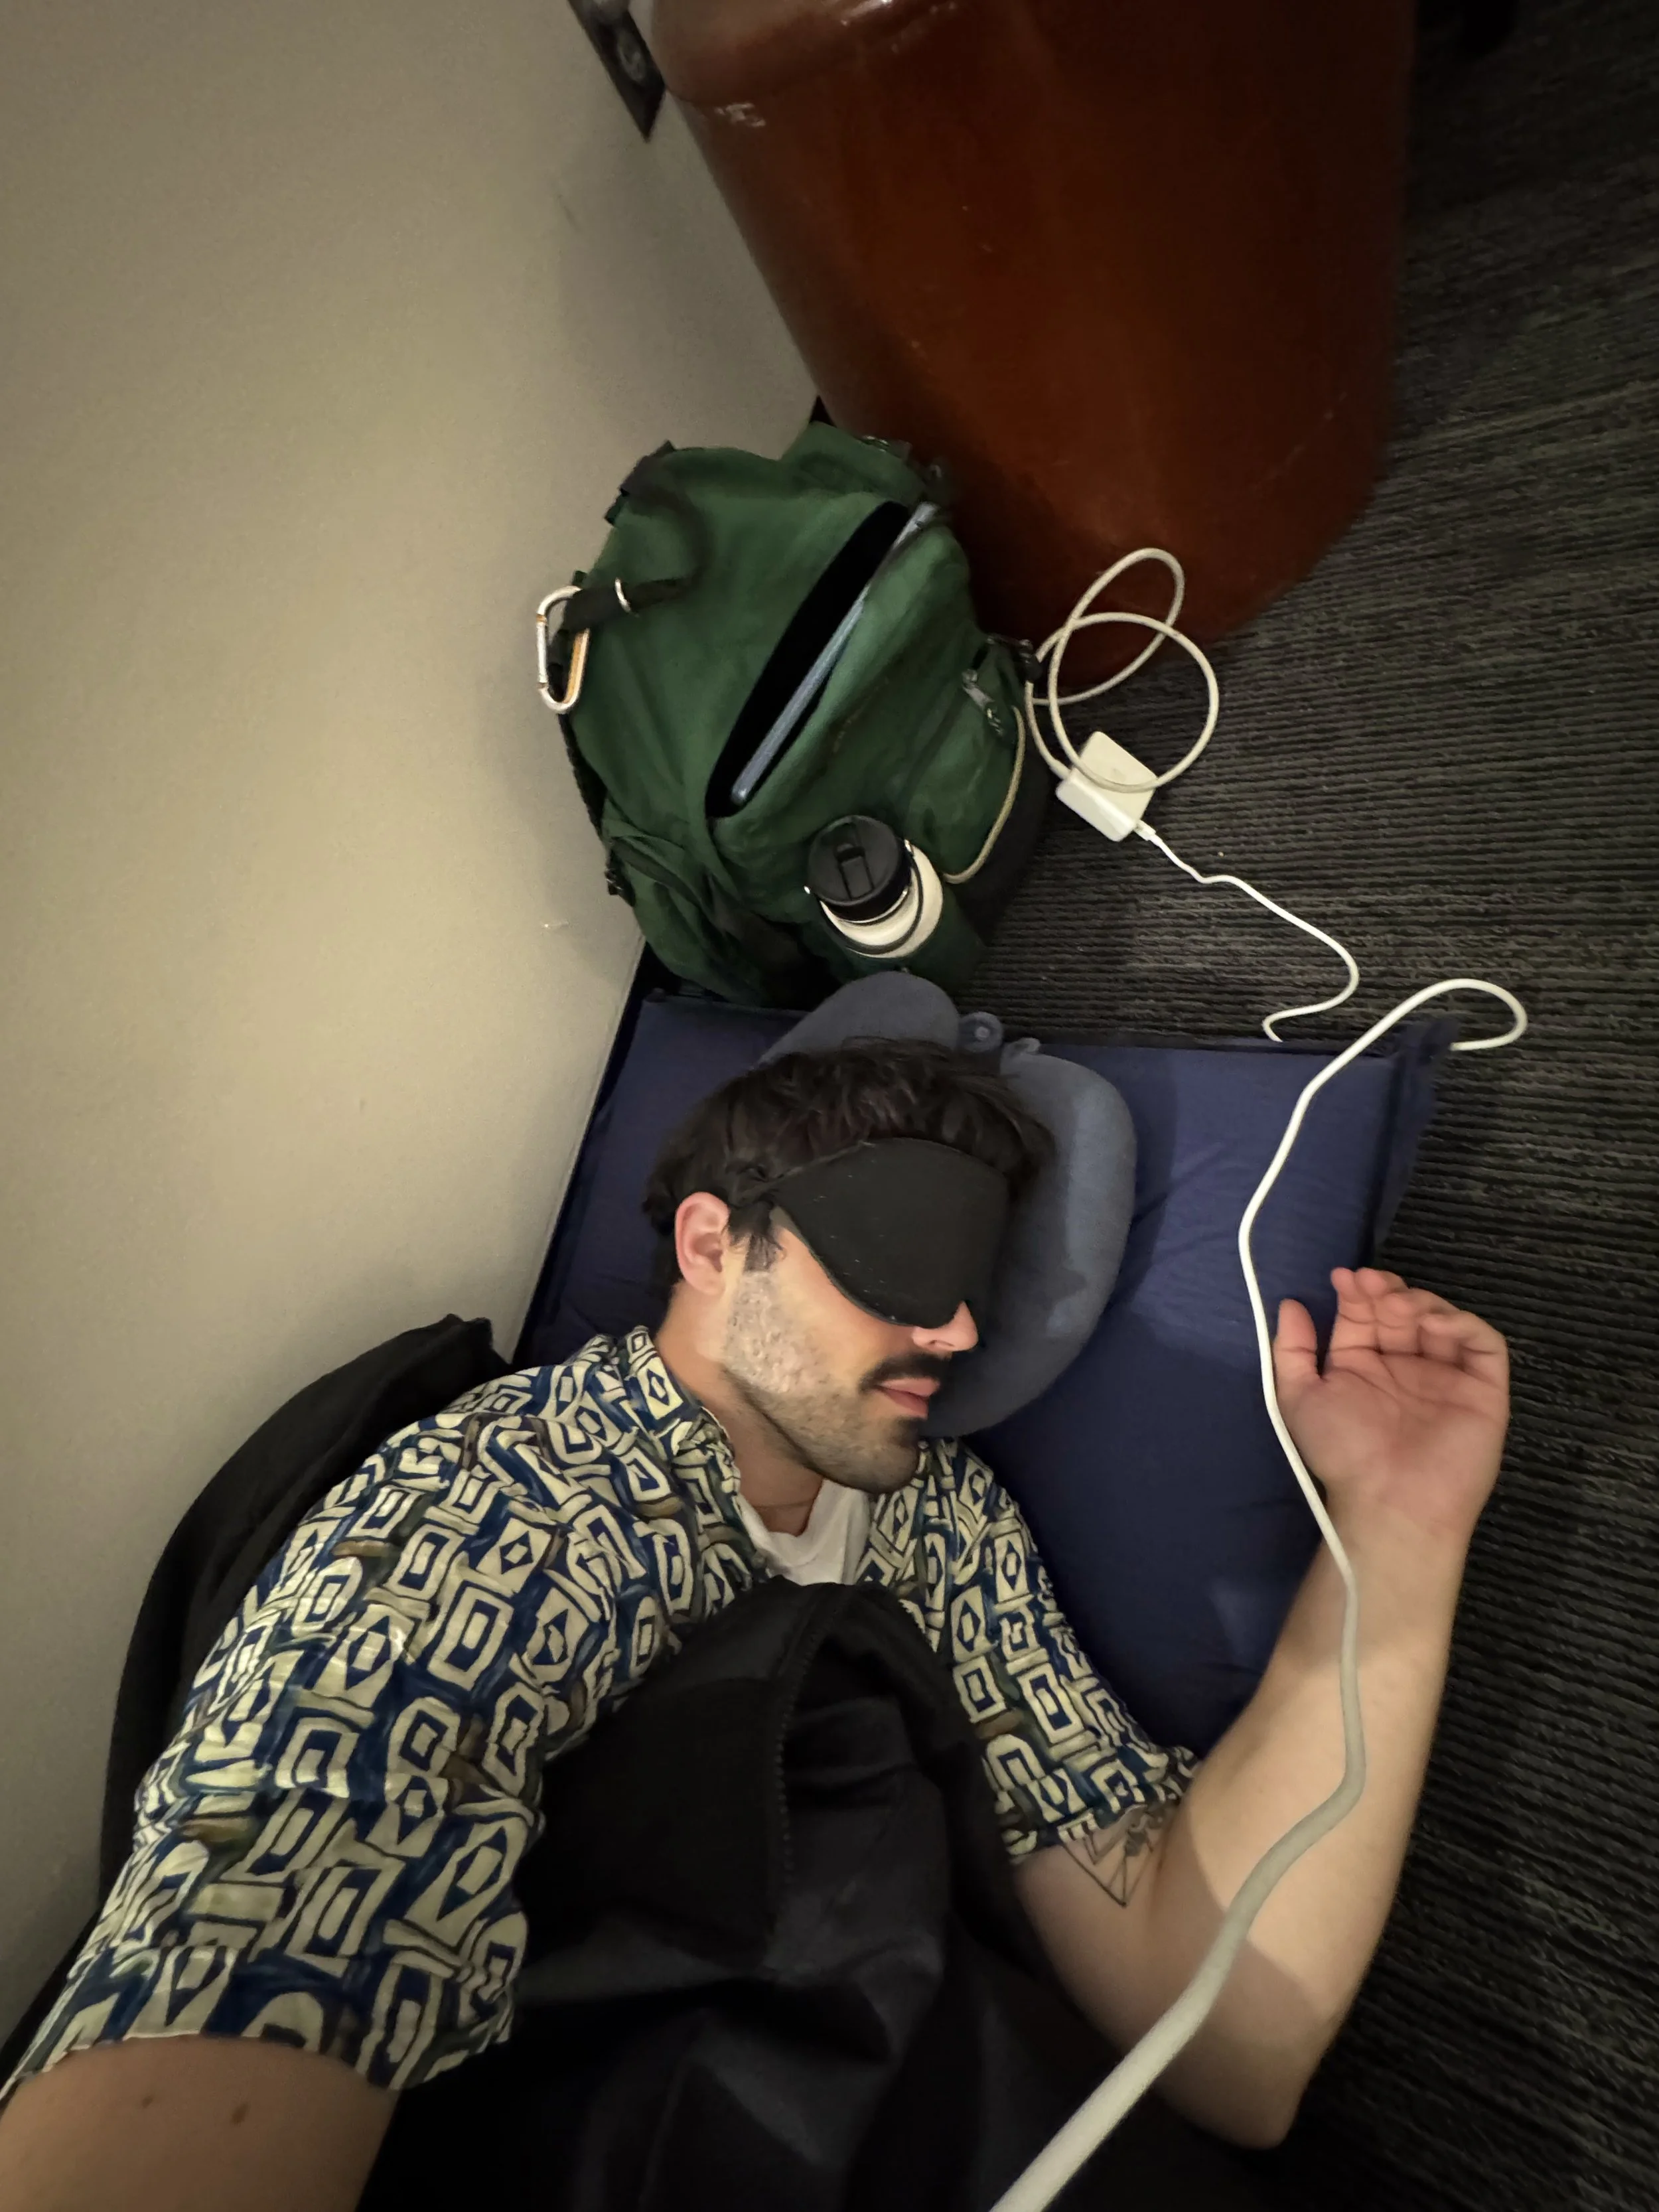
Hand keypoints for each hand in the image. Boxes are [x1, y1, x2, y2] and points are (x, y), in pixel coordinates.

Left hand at [1272, 1267, 1508, 1551]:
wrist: (1390, 1501)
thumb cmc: (1343, 1453)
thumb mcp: (1300, 1397)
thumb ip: (1292, 1350)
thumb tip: (1290, 1304)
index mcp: (1366, 1367)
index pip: (1367, 1315)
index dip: (1358, 1292)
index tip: (1345, 1277)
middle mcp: (1407, 1368)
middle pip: (1404, 1311)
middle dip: (1387, 1290)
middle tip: (1371, 1285)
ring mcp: (1448, 1377)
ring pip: (1443, 1320)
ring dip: (1421, 1301)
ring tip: (1398, 1305)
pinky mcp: (1484, 1389)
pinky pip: (1484, 1344)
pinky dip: (1462, 1324)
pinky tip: (1433, 1325)